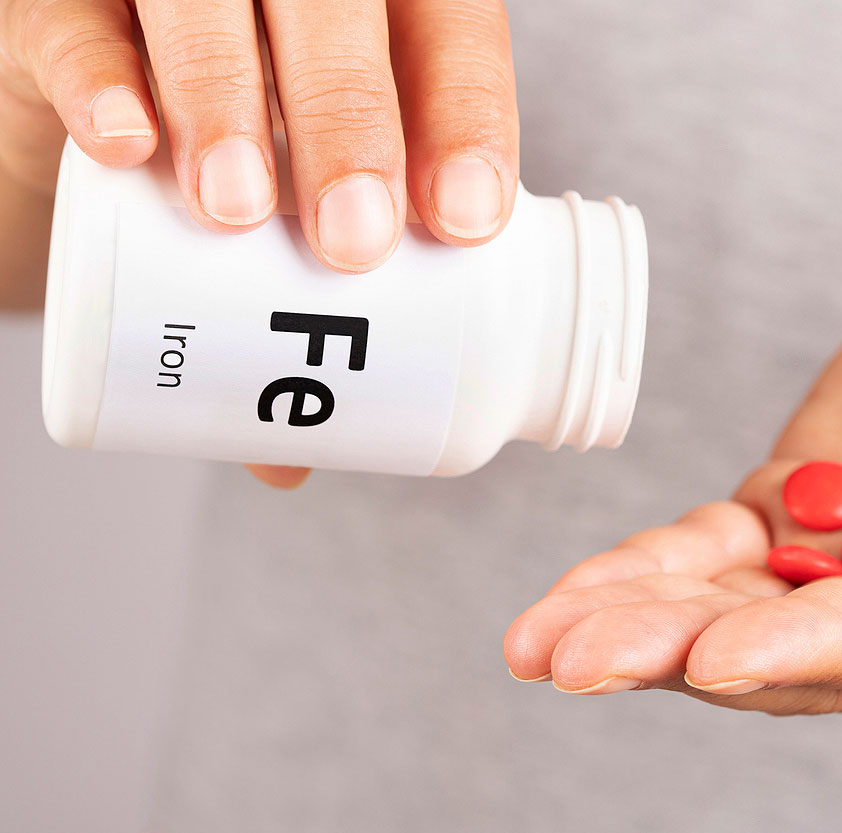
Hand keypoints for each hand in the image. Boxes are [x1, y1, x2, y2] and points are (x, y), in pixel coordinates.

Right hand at [0, 0, 518, 487]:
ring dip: (230, 99)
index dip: (469, 118)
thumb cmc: (215, 175)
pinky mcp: (56, 4)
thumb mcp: (274, 235)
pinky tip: (125, 144)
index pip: (449, 38)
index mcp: (377, 24)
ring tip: (238, 209)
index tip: (467, 222)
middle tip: (352, 242)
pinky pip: (76, 16)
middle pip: (338, 10)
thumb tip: (291, 461)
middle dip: (355, 120)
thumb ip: (288, 315)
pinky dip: (100, 75)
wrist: (74, 127)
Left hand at [504, 247, 841, 712]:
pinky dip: (646, 566)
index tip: (714, 658)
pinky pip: (712, 550)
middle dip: (672, 654)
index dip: (800, 652)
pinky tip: (575, 590)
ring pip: (726, 606)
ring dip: (633, 623)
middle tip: (569, 661)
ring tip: (536, 640)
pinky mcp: (798, 507)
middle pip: (779, 647)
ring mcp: (841, 559)